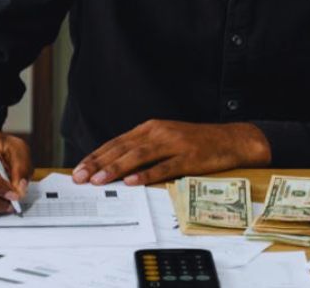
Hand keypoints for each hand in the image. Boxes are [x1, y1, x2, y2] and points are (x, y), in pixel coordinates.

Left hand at [72, 120, 270, 186]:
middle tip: (80, 177)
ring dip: (116, 168)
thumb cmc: (195, 142)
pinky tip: (132, 181)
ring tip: (99, 180)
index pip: (116, 142)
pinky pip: (164, 167)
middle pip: (123, 148)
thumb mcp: (166, 139)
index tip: (78, 169)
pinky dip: (147, 174)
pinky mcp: (188, 157)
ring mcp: (174, 144)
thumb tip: (115, 166)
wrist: (230, 139)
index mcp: (150, 128)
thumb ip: (143, 148)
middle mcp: (159, 132)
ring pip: (139, 156)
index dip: (96, 156)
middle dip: (98, 163)